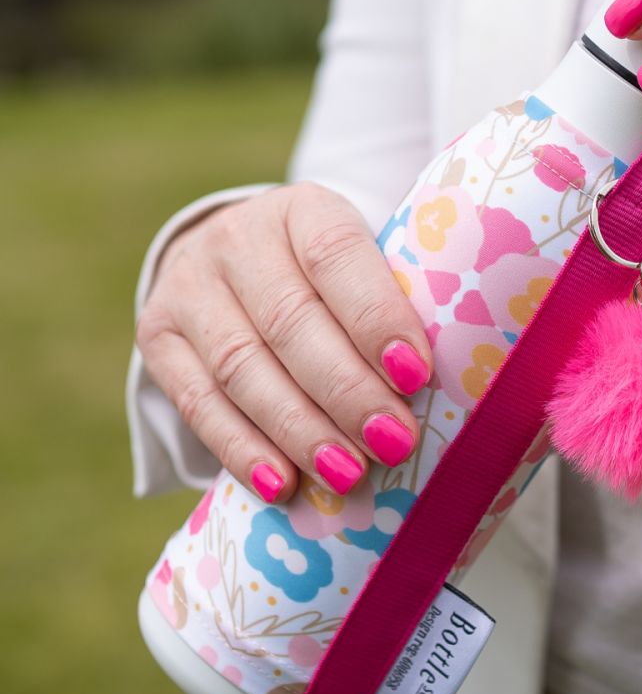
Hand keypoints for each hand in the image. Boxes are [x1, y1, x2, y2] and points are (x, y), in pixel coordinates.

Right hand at [136, 183, 432, 502]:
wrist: (237, 259)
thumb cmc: (329, 277)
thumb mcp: (362, 265)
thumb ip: (391, 309)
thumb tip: (430, 394)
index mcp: (304, 210)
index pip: (338, 257)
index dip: (376, 318)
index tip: (415, 377)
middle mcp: (237, 238)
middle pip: (290, 321)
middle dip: (346, 391)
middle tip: (392, 442)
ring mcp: (189, 285)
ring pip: (242, 367)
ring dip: (299, 429)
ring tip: (347, 474)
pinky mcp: (158, 334)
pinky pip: (198, 401)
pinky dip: (242, 448)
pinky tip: (282, 484)